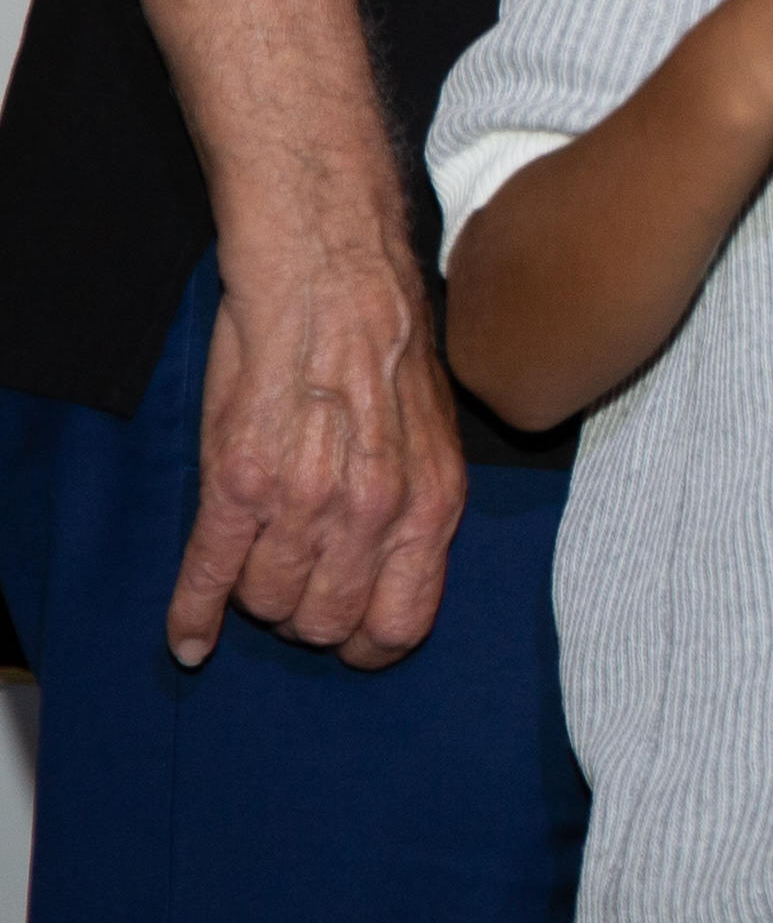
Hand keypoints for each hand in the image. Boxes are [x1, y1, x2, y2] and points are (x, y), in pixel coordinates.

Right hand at [175, 238, 466, 669]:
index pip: (403, 624)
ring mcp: (301, 505)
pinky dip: (192, 618)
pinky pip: (209, 577)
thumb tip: (398, 566)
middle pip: (326, 623)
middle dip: (306, 617)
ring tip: (254, 569)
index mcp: (432, 507)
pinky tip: (189, 640)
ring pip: (267, 604)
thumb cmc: (387, 350)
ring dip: (256, 599)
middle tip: (294, 586)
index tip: (350, 636)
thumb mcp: (434, 437)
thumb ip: (417, 504)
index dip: (370, 642)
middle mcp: (372, 517)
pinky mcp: (236, 486)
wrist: (332, 281)